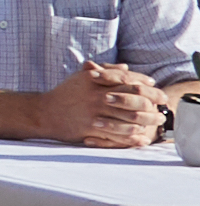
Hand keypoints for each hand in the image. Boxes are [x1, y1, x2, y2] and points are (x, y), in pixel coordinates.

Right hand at [39, 57, 177, 150]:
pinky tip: (141, 137)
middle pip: (133, 98)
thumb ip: (105, 71)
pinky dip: (131, 137)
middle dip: (151, 102)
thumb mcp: (82, 77)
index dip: (144, 82)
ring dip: (146, 121)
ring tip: (156, 122)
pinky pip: (117, 134)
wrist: (43, 113)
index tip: (155, 86)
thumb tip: (127, 67)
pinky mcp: (90, 128)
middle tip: (162, 107)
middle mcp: (95, 95)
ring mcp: (93, 113)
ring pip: (128, 118)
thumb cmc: (65, 94)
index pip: (127, 79)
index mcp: (94, 79)